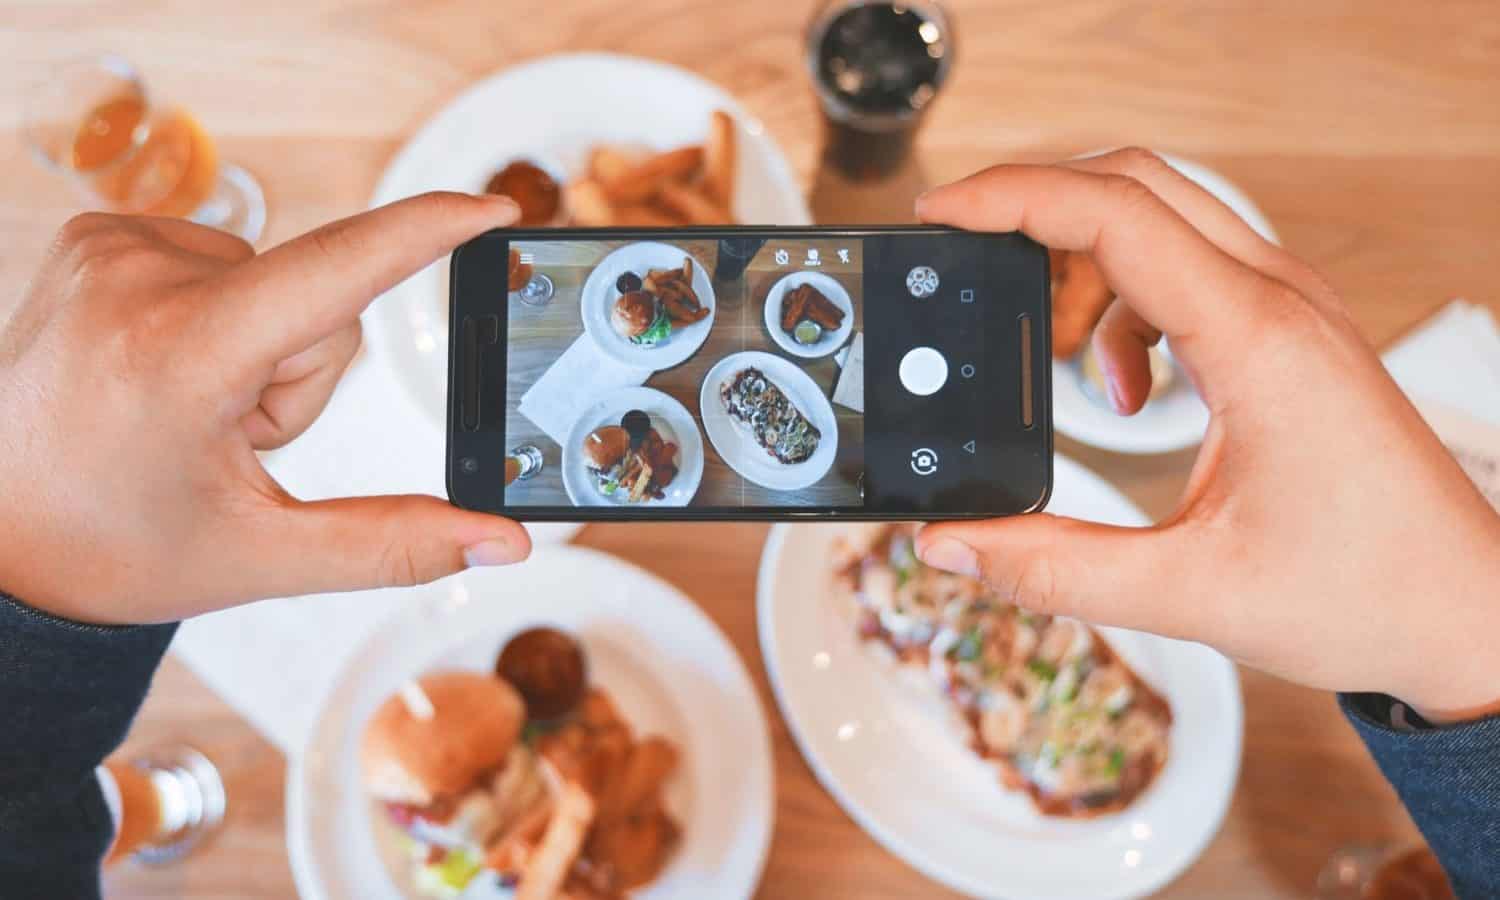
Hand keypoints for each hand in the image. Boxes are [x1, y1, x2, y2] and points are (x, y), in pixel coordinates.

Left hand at [0, 193, 531, 624]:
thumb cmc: (111, 547)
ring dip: (260, 349)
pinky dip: (219, 318)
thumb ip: (395, 544)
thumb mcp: (260, 556)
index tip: (493, 207)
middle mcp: (138, 279)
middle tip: (227, 438)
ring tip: (187, 408)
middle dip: (301, 375)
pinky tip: (164, 370)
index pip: (337, 273)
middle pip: (317, 303)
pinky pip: (224, 262)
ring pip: (275, 282)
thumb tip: (503, 543)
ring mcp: (110, 248)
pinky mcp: (98, 235)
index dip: (426, 234)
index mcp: (180, 356)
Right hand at [914, 149, 1499, 722]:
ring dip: (1083, 262)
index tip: (942, 214)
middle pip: (1135, 185)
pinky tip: (1126, 389)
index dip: (1013, 198)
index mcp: (1256, 342)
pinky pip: (1187, 269)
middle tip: (968, 257)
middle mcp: (1279, 302)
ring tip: (1050, 352)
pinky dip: (1126, 306)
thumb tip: (952, 542)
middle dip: (1036, 208)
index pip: (1116, 215)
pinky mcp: (1290, 333)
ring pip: (1161, 219)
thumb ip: (1055, 569)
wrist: (1465, 612)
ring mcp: (1291, 309)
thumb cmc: (1366, 593)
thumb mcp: (1189, 592)